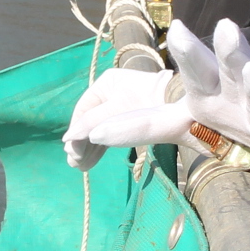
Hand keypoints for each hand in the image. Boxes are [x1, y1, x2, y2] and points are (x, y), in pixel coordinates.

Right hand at [62, 66, 184, 169]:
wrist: (181, 104)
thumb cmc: (145, 103)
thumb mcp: (113, 113)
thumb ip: (89, 125)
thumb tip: (68, 140)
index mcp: (104, 83)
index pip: (82, 111)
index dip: (75, 132)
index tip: (71, 153)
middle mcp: (111, 92)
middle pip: (90, 121)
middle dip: (82, 143)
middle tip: (76, 164)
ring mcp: (121, 106)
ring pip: (100, 129)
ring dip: (90, 148)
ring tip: (82, 167)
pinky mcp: (131, 118)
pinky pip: (111, 132)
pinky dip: (102, 146)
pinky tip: (92, 160)